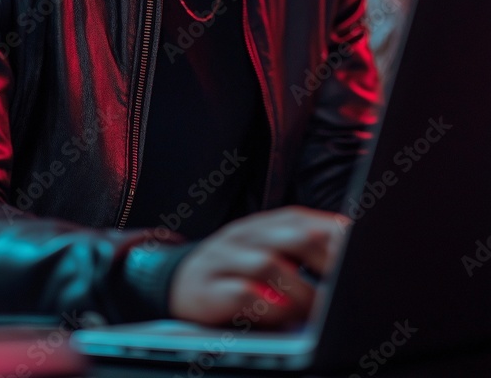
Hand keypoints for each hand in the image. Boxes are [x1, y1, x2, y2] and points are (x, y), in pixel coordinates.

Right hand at [168, 206, 344, 327]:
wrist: (178, 281)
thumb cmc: (239, 271)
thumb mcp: (270, 251)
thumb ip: (305, 251)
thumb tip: (353, 259)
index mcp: (268, 223)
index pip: (309, 222)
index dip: (339, 241)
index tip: (362, 261)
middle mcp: (248, 234)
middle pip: (296, 236)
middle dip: (328, 264)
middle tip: (348, 292)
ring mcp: (226, 258)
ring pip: (270, 265)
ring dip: (302, 293)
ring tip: (319, 315)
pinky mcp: (208, 288)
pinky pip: (241, 294)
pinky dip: (266, 308)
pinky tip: (281, 319)